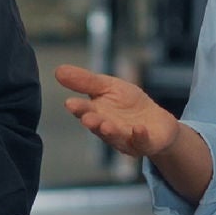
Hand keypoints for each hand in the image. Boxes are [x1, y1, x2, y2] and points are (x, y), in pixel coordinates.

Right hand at [57, 65, 181, 158]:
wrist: (158, 123)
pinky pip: (142, 142)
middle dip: (92, 122)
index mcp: (96, 114)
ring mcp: (126, 139)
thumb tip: (58, 70)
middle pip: (98, 126)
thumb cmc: (129, 105)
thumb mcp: (108, 86)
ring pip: (116, 137)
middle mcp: (108, 129)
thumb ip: (85, 81)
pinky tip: (138, 129)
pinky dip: (139, 136)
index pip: (85, 111)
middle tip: (86, 118)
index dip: (78, 108)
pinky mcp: (146, 144)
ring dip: (110, 132)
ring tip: (105, 126)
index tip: (70, 103)